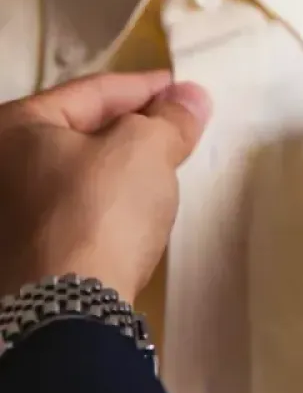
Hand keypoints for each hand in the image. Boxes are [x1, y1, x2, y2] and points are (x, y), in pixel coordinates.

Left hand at [0, 72, 211, 303]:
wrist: (67, 306)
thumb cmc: (99, 210)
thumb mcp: (145, 150)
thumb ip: (170, 119)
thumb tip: (192, 96)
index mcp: (13, 126)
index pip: (93, 91)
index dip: (145, 86)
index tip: (182, 88)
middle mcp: (0, 165)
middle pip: (79, 129)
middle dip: (130, 125)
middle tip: (176, 124)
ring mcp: (7, 212)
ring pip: (75, 169)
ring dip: (118, 163)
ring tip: (162, 163)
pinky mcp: (22, 249)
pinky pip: (72, 205)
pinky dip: (104, 196)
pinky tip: (133, 204)